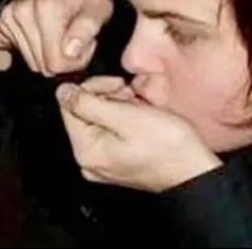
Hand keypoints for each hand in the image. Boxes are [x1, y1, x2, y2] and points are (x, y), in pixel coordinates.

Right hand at [0, 0, 112, 75]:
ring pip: (30, 60)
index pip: (55, 62)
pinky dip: (31, 47)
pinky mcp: (5, 18)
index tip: (85, 45)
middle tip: (75, 39)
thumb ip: (87, 27)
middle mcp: (22, 12)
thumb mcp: (100, 5)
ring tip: (62, 34)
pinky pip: (17, 49)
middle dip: (61, 57)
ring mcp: (10, 15)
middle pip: (41, 64)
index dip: (75, 61)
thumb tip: (70, 50)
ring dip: (48, 52)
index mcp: (46, 9)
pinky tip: (44, 34)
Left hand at [57, 76, 221, 192]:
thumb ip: (88, 103)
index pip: (68, 104)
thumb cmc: (167, 146)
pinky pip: (109, 129)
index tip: (116, 85)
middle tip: (130, 95)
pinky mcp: (115, 159)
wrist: (198, 174)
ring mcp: (102, 161)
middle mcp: (88, 159)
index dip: (90, 87)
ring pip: (96, 116)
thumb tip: (61, 91)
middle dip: (105, 96)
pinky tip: (140, 115)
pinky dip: (122, 117)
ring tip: (138, 106)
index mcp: (85, 150)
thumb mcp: (125, 117)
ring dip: (116, 104)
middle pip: (81, 110)